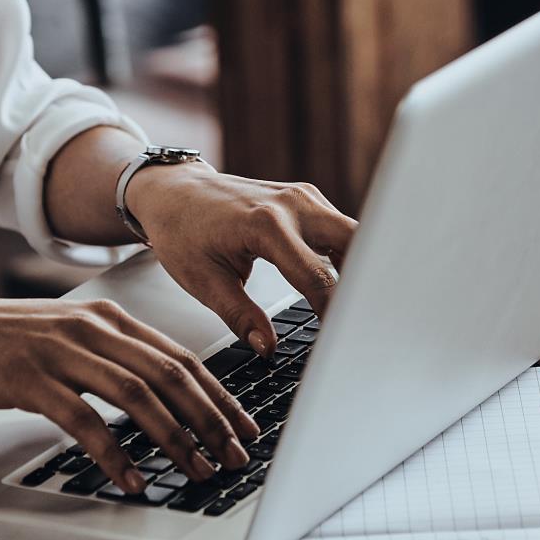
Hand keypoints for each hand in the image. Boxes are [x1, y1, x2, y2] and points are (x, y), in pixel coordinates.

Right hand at [0, 297, 258, 492]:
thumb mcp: (60, 336)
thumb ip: (105, 355)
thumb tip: (155, 395)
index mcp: (104, 317)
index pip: (178, 355)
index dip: (217, 393)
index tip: (243, 425)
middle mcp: (89, 328)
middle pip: (168, 374)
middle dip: (210, 419)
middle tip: (235, 456)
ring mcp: (60, 352)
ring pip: (137, 395)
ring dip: (175, 438)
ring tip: (197, 471)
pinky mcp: (29, 380)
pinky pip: (85, 421)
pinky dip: (115, 453)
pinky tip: (132, 479)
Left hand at [124, 165, 357, 354]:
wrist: (172, 192)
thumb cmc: (182, 231)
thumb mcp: (203, 281)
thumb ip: (240, 316)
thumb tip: (268, 347)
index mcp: (264, 224)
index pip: (316, 278)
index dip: (334, 314)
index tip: (341, 340)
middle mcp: (292, 204)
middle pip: (355, 244)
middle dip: (365, 283)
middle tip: (367, 322)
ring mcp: (303, 197)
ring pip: (354, 234)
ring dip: (360, 268)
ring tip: (360, 308)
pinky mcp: (306, 199)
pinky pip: (339, 228)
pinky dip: (347, 256)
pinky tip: (345, 286)